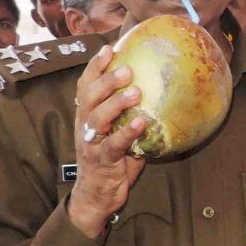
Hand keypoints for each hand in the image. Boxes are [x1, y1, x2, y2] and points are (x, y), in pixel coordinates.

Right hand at [68, 45, 148, 236]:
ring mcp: (91, 143)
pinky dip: (127, 133)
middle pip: (89, 97)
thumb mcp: (120, 135)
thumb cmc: (113, 162)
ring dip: (116, 103)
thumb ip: (132, 117)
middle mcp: (85, 126)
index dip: (95, 67)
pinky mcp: (101, 160)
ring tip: (136, 92)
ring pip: (97, 118)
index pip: (86, 86)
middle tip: (126, 68)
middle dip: (105, 80)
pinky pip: (114, 145)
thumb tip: (161, 95)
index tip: (109, 48)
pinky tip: (142, 123)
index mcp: (87, 117)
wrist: (96, 196)